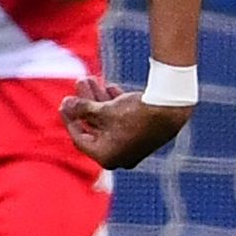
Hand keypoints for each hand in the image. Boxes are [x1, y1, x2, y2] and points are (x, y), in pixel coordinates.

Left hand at [60, 76, 189, 169]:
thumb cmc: (134, 113)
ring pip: (109, 120)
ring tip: (90, 79)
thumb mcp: (102, 110)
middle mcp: (120, 155)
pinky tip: (110, 86)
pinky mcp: (145, 133)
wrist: (171, 108)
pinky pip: (124, 119)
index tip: (64, 103)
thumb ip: (81, 108)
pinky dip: (115, 104)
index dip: (69, 118)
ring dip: (98, 100)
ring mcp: (133, 145)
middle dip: (85, 103)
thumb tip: (67, 104)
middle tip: (78, 86)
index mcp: (106, 156)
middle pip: (95, 126)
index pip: (80, 138)